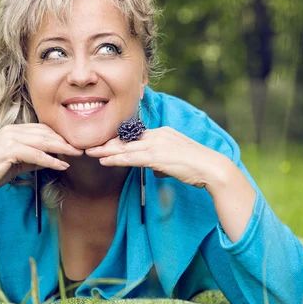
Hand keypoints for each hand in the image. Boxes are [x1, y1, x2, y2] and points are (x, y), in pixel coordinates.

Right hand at [0, 123, 82, 201]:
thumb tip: (55, 159)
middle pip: (45, 133)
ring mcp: (9, 138)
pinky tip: (62, 165)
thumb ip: (35, 159)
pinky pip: (36, 154)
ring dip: (62, 148)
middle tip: (82, 147)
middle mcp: (12, 130)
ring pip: (43, 141)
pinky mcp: (8, 150)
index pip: (43, 129)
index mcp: (13, 130)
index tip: (75, 144)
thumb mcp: (19, 164)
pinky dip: (51, 160)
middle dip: (65, 141)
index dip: (60, 136)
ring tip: (77, 154)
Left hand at [85, 126, 232, 191]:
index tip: (106, 144)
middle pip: (127, 140)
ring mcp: (157, 144)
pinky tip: (104, 161)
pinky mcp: (157, 156)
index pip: (136, 136)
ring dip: (106, 151)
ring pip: (125, 148)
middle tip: (91, 146)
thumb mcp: (177, 161)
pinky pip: (131, 158)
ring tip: (90, 153)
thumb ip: (164, 163)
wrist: (212, 168)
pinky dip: (115, 159)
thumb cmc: (198, 167)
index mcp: (163, 133)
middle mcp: (158, 135)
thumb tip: (156, 170)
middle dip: (107, 144)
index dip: (119, 141)